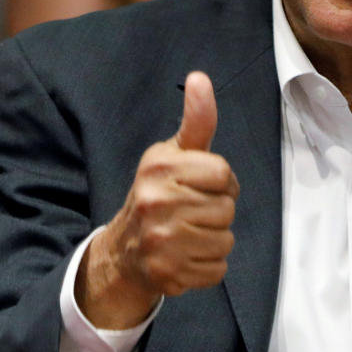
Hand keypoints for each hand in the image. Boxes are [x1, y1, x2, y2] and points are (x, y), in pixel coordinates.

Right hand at [77, 72, 238, 327]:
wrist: (125, 250)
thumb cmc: (159, 192)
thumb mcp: (173, 153)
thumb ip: (196, 120)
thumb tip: (200, 77)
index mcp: (158, 167)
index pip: (223, 173)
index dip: (221, 181)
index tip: (203, 185)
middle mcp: (155, 202)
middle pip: (226, 208)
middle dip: (217, 211)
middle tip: (193, 211)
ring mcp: (159, 241)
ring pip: (225, 240)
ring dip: (215, 239)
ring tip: (190, 233)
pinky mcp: (167, 274)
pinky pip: (217, 270)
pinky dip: (208, 266)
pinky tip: (187, 255)